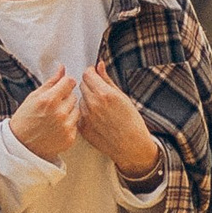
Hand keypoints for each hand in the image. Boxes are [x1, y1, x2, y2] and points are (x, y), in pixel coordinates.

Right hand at [8, 66, 83, 160]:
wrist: (22, 145)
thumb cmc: (25, 119)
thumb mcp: (34, 97)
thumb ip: (51, 82)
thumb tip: (62, 68)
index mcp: (49, 99)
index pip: (69, 82)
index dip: (65, 83)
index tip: (61, 87)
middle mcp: (59, 113)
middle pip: (74, 95)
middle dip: (66, 98)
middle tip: (54, 105)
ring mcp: (66, 126)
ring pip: (77, 109)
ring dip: (69, 110)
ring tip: (55, 116)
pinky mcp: (70, 138)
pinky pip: (76, 124)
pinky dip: (69, 124)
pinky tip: (57, 126)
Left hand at [76, 62, 159, 178]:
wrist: (131, 146)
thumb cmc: (131, 122)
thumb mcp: (123, 97)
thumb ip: (107, 80)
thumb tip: (99, 66)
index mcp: (104, 94)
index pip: (87, 74)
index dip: (91, 72)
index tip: (94, 74)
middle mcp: (93, 104)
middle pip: (82, 85)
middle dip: (90, 85)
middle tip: (100, 91)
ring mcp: (86, 117)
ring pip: (80, 99)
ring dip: (87, 99)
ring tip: (101, 107)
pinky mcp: (82, 127)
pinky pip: (80, 113)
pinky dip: (86, 112)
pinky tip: (98, 118)